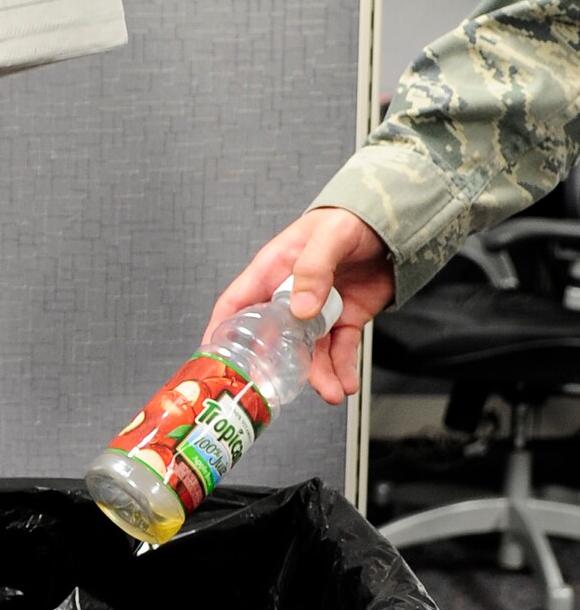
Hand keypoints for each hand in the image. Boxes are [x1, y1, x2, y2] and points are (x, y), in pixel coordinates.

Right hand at [201, 208, 395, 404]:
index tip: (214, 359)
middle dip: (278, 368)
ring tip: (332, 391)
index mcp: (273, 271)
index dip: (220, 331)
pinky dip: (343, 368)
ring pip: (310, 352)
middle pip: (275, 339)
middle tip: (283, 390)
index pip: (236, 304)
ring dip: (319, 376)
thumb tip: (300, 308)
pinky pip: (340, 350)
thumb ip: (312, 268)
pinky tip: (347, 382)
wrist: (395, 223)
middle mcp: (291, 295)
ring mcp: (319, 310)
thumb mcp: (329, 236)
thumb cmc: (351, 218)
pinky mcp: (345, 319)